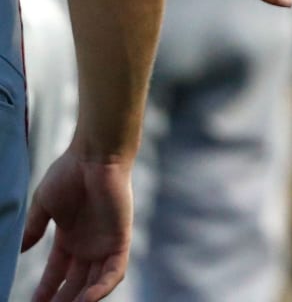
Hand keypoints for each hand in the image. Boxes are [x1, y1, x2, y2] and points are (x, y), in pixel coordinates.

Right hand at [21, 147, 132, 301]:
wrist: (95, 155)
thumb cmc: (69, 173)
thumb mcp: (44, 204)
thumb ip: (34, 228)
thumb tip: (20, 250)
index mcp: (71, 238)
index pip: (58, 273)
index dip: (46, 291)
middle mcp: (89, 244)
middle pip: (76, 283)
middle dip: (62, 301)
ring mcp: (105, 242)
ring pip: (95, 283)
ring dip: (80, 300)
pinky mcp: (120, 238)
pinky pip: (114, 271)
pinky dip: (102, 288)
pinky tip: (85, 301)